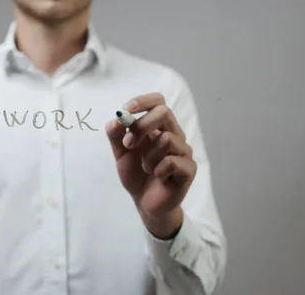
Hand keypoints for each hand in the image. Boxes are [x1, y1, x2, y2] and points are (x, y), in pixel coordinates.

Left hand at [105, 92, 196, 238]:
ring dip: (148, 156)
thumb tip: (115, 120)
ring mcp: (184, 151)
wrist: (145, 202)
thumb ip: (115, 135)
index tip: (126, 109)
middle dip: (141, 126)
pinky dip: (157, 170)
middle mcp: (174, 134)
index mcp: (158, 127)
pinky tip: (157, 176)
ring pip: (166, 139)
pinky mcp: (189, 169)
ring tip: (146, 168)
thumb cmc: (136, 174)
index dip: (143, 101)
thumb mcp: (120, 153)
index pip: (158, 101)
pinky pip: (171, 162)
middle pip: (164, 112)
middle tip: (128, 144)